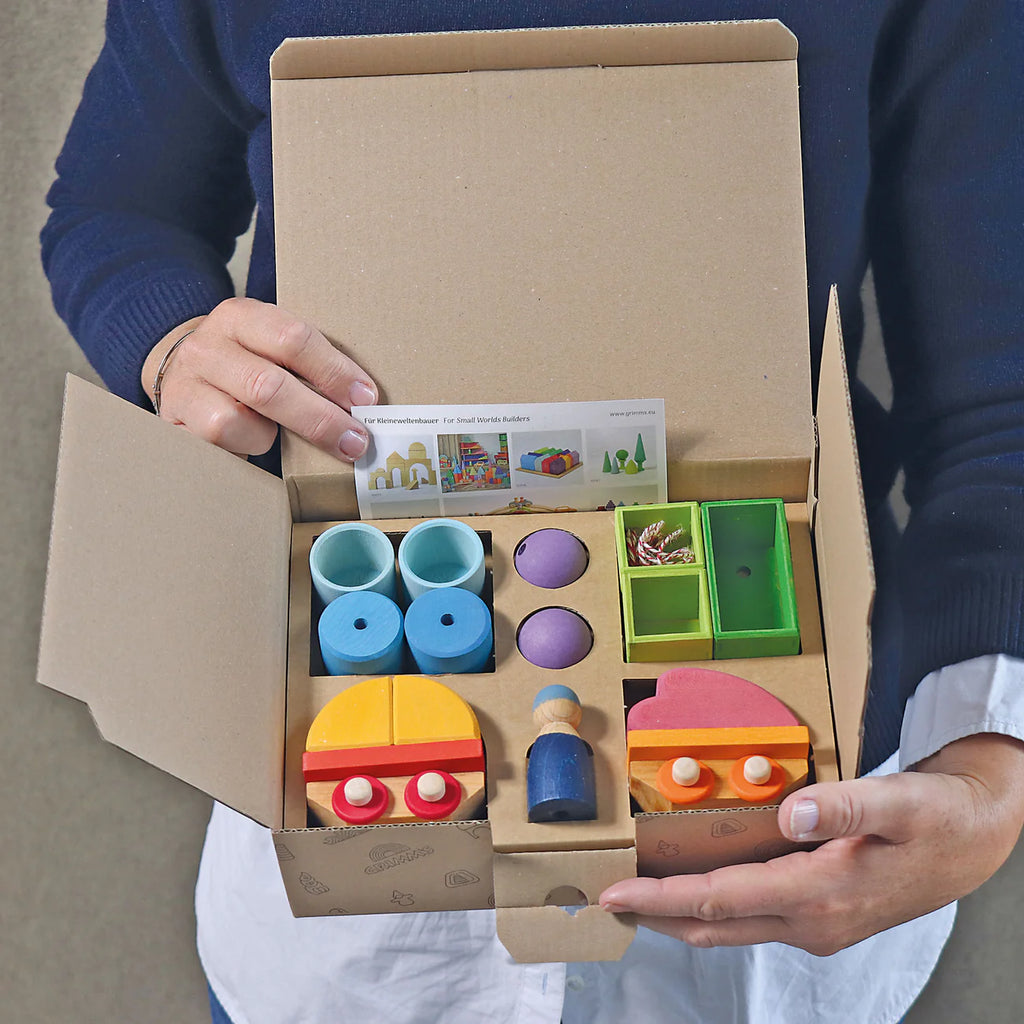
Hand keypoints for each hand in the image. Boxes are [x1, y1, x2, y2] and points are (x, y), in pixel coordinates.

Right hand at [141, 298, 377, 459]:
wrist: (178, 369)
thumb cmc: (244, 362)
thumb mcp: (270, 347)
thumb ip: (306, 364)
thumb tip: (364, 403)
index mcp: (241, 317)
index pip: (293, 339)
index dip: (334, 372)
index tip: (366, 399)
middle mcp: (207, 346)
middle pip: (269, 386)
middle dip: (320, 419)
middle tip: (354, 442)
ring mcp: (184, 385)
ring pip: (233, 421)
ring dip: (267, 437)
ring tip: (275, 436)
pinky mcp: (172, 422)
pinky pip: (213, 448)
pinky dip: (239, 450)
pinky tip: (247, 444)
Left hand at [599, 733, 1023, 955]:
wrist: (976, 841)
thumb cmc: (937, 818)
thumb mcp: (897, 803)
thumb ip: (841, 806)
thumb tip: (789, 813)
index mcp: (819, 894)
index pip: (718, 900)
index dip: (661, 897)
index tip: (615, 892)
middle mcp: (811, 921)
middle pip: (713, 924)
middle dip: (656, 913)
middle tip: (608, 896)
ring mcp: (816, 924)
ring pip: (730, 924)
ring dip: (681, 911)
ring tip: (639, 890)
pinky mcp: (821, 915)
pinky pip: (751, 915)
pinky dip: (713, 903)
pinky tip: (697, 882)